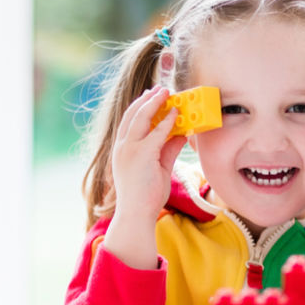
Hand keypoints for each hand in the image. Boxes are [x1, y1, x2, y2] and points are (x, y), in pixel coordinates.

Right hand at [103, 86, 187, 268]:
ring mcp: (129, 150)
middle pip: (133, 115)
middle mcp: (122, 147)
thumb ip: (168, 149)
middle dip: (147, 99)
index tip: (150, 96)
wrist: (136, 215)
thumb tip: (182, 134)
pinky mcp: (141, 155)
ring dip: (154, 103)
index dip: (140, 106)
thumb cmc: (145, 196)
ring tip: (166, 92)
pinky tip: (176, 114)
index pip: (129, 121)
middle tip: (160, 89)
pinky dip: (166, 121)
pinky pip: (156, 133)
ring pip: (141, 118)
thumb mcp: (159, 168)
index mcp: (122, 150)